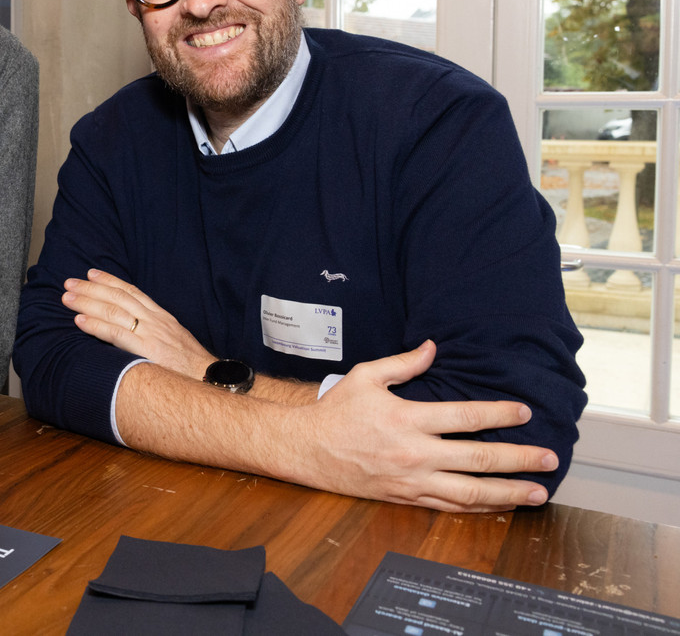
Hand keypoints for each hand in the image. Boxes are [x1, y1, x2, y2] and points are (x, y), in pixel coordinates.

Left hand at [63, 269, 214, 380]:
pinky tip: (79, 320)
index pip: (132, 292)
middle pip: (118, 297)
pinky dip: (95, 324)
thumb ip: (154, 334)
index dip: (110, 280)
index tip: (92, 273)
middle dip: (91, 288)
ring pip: (113, 310)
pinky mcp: (147, 349)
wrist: (211, 381)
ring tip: (67, 297)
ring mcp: (151, 333)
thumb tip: (133, 332)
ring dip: (87, 302)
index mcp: (162, 317)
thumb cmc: (190, 369)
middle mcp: (155, 320)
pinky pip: (116, 333)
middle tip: (69, 282)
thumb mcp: (173, 343)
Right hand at [286, 341, 558, 511]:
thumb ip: (403, 363)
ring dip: (508, 493)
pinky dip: (478, 507)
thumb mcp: (365, 377)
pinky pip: (449, 507)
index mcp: (407, 419)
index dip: (498, 415)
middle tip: (549, 458)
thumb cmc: (336, 412)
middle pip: (478, 460)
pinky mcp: (405, 497)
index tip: (524, 413)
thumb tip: (433, 348)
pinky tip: (499, 506)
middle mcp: (414, 453)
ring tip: (537, 492)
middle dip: (518, 459)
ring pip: (470, 492)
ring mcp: (411, 480)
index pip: (464, 418)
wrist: (307, 449)